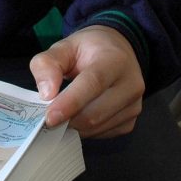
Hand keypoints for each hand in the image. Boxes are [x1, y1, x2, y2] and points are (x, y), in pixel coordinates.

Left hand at [29, 25, 145, 137]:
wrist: (118, 52)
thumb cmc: (90, 49)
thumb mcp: (64, 46)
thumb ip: (47, 64)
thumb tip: (46, 93)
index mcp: (116, 60)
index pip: (93, 83)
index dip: (70, 102)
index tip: (50, 117)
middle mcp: (131, 84)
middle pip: (95, 112)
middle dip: (67, 119)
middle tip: (47, 116)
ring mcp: (134, 105)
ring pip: (97, 127)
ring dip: (74, 126)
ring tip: (62, 113)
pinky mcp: (131, 122)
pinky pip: (102, 134)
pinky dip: (85, 130)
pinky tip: (79, 115)